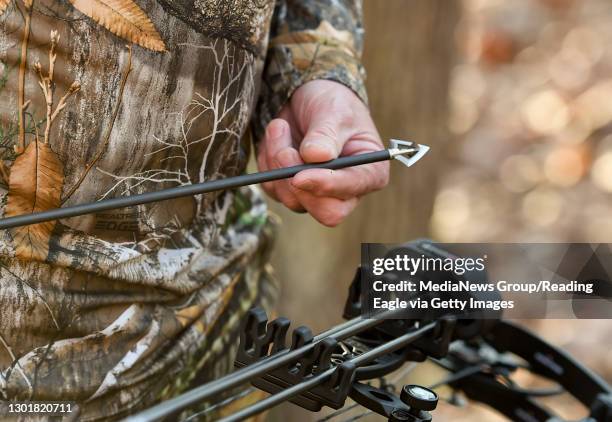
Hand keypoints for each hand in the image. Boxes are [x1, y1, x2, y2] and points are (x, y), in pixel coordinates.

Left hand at [257, 80, 388, 226]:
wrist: (308, 97)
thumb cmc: (331, 102)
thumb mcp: (332, 110)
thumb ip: (325, 134)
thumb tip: (315, 156)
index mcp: (369, 173)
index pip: (350, 192)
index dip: (325, 185)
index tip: (300, 175)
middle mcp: (346, 191)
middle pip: (325, 212)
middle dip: (298, 183)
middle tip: (284, 151)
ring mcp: (317, 194)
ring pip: (292, 199)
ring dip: (278, 162)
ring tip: (281, 127)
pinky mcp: (291, 191)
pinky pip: (272, 188)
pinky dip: (268, 160)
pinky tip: (278, 136)